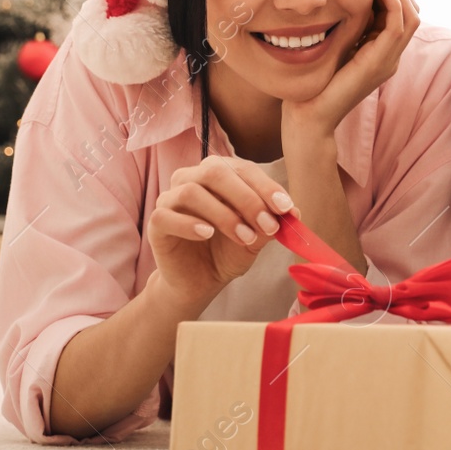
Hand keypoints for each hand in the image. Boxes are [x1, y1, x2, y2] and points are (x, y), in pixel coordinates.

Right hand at [148, 155, 298, 304]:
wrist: (200, 281)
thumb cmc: (227, 251)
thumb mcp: (256, 237)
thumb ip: (271, 223)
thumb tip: (293, 212)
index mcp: (218, 175)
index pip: (242, 168)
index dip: (266, 186)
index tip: (286, 208)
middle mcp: (191, 179)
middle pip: (215, 172)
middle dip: (247, 198)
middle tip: (268, 225)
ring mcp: (170, 199)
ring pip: (192, 192)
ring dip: (224, 215)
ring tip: (244, 237)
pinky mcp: (157, 222)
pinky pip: (166, 215)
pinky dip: (190, 224)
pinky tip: (207, 234)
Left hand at [280, 0, 420, 138]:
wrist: (309, 114)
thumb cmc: (315, 81)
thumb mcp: (334, 42)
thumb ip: (345, 23)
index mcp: (381, 49)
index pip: (400, 9)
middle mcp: (391, 54)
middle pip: (411, 8)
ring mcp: (388, 60)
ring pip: (411, 14)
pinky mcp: (380, 63)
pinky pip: (399, 27)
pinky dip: (394, 3)